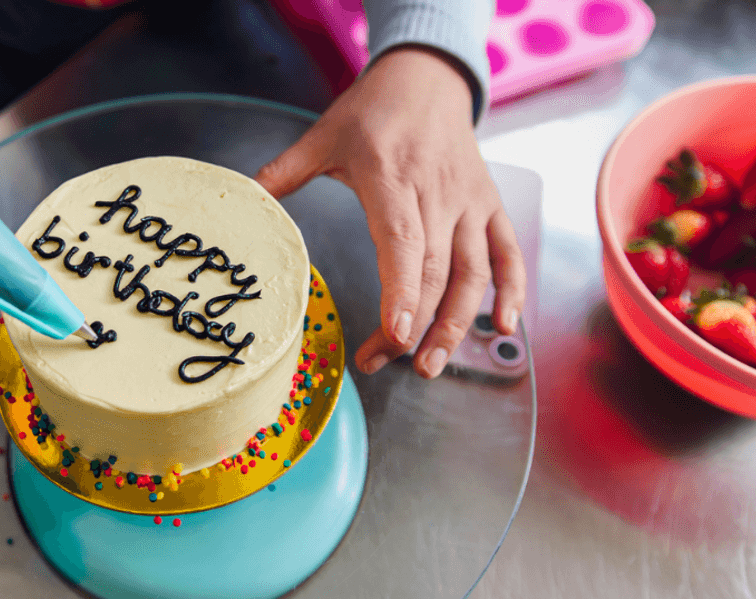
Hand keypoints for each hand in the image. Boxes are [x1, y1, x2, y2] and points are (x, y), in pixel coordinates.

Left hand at [255, 47, 525, 378]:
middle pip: (434, 271)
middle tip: (389, 365)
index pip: (403, 244)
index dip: (403, 292)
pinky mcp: (490, 206)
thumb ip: (283, 172)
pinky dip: (512, 291)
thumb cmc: (373, 111)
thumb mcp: (323, 135)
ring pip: (474, 272)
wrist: (428, 75)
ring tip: (431, 366)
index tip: (396, 334)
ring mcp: (469, 203)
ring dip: (458, 324)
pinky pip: (508, 253)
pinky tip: (503, 328)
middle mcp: (437, 195)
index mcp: (392, 178)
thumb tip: (242, 196)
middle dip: (416, 326)